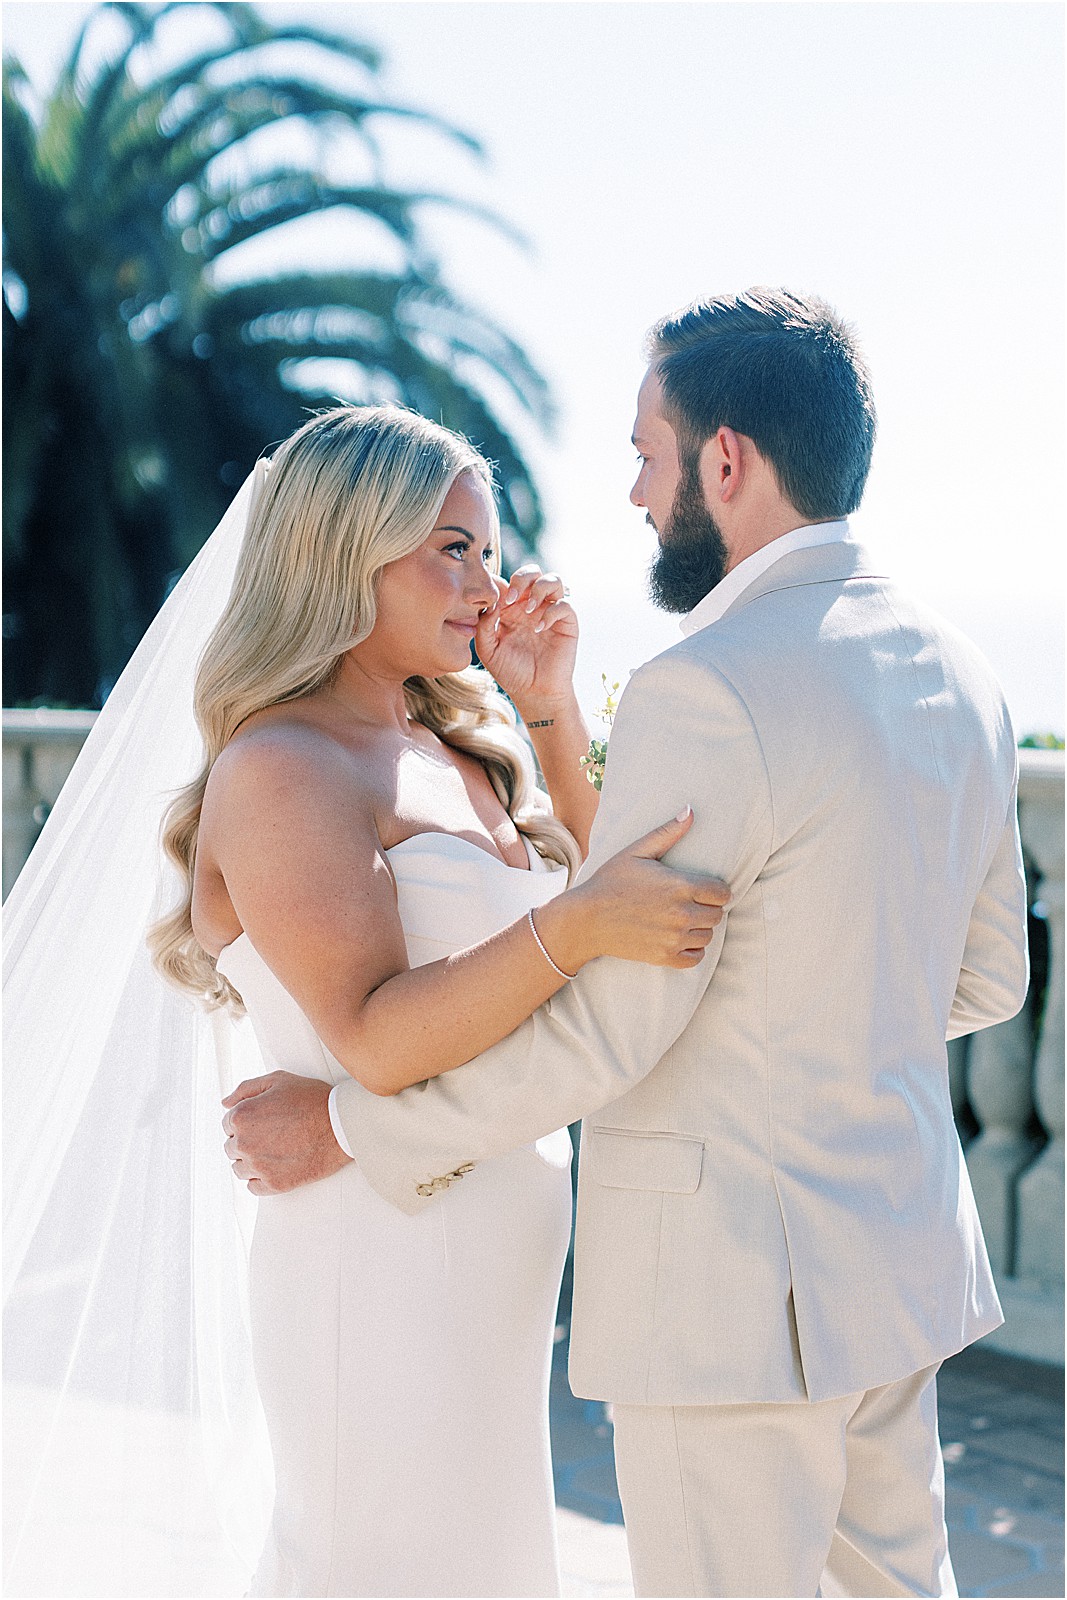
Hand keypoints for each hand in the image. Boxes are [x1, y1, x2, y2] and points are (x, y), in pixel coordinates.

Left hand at [221, 1070, 351, 1194]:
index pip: (227, 1124)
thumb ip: (246, 1089)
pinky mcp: (273, 1184)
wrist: (341, 1125)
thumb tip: (225, 1102)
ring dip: (251, 1160)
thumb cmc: (312, 1100)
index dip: (245, 1120)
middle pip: (231, 1147)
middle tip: (271, 1134)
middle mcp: (245, 1143)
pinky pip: (253, 1186)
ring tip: (274, 1149)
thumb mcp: (278, 1080)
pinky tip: (276, 1165)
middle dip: (246, 1140)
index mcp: (242, 1116)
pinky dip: (260, 1178)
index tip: (262, 1120)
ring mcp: (258, 1166)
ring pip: (239, 1169)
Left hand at [475, 565, 577, 712]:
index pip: (507, 582)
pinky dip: (552, 612)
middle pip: (531, 572)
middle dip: (521, 579)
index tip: (492, 602)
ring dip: (539, 589)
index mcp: (511, 608)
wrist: (534, 692)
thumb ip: (483, 625)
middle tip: (511, 599)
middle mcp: (532, 606)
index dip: (499, 585)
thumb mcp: (488, 649)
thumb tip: (490, 603)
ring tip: (529, 610)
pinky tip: (540, 629)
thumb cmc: (510, 671)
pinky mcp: (567, 623)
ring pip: (553, 580)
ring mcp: (550, 612)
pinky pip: (564, 604)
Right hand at [535, 808, 729, 971]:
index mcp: (680, 886)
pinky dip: (691, 949)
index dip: (715, 889)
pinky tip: (678, 938)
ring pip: (707, 935)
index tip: (702, 888)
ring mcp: (674, 938)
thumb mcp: (636, 851)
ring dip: (699, 928)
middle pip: (717, 914)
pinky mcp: (665, 957)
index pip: (722, 893)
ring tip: (681, 919)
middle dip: (707, 908)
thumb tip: (691, 811)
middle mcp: (682, 914)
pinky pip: (695, 958)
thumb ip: (667, 833)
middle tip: (688, 902)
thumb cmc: (610, 882)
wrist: (585, 920)